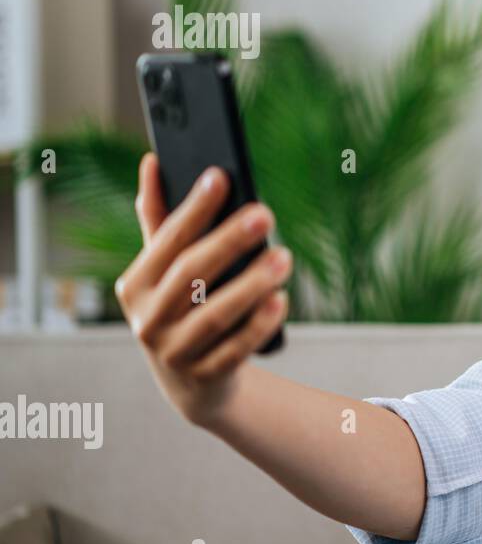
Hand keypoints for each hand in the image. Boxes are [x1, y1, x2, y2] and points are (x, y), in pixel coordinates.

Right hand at [114, 155, 291, 425]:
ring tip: (284, 257)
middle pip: (192, 275)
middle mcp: (147, 319)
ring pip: (215, 314)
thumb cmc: (182, 305)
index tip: (220, 175)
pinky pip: (236, 349)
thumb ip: (159, 218)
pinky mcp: (205, 377)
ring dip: (251, 284)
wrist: (192, 382)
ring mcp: (174, 352)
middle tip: (264, 213)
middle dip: (228, 241)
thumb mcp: (166, 269)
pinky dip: (259, 325)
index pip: (167, 240)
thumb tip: (152, 161)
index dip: (193, 208)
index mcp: (135, 285)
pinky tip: (281, 300)